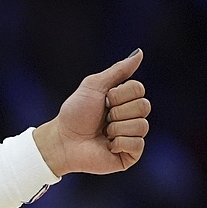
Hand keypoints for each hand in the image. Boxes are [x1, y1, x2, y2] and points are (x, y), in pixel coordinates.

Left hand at [33, 50, 150, 176]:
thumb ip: (118, 70)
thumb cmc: (74, 113)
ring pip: (142, 125)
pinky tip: (108, 146)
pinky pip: (138, 144)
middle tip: (102, 119)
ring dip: (116, 128)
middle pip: (144, 106)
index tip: (103, 101)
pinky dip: (120, 143)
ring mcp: (132, 136)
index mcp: (125, 100)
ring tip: (103, 133)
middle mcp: (132, 117)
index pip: (139, 89)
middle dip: (117, 111)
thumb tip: (139, 52)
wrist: (62, 140)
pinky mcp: (130, 155)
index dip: (119, 94)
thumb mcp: (94, 86)